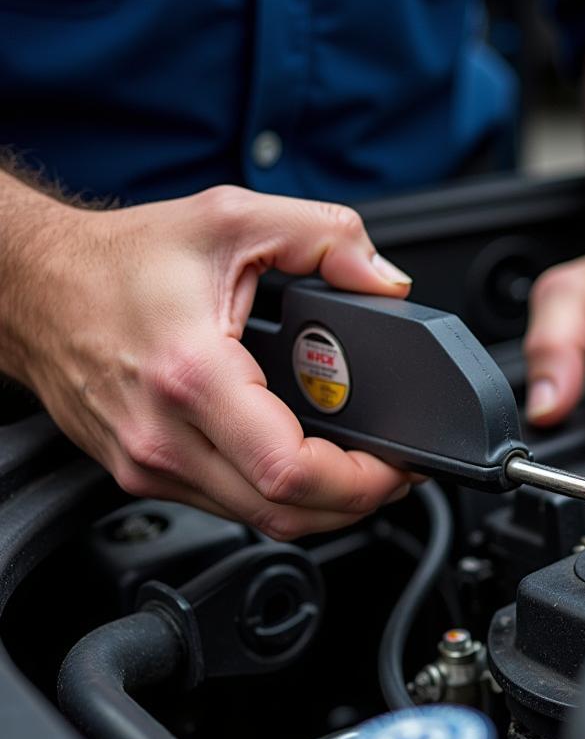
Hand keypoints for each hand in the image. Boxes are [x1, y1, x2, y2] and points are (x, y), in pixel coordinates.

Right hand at [5, 185, 416, 539]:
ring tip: (354, 468)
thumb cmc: (120, 260)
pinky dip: (274, 495)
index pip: (291, 471)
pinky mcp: (143, 472)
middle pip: (282, 514)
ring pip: (256, 519)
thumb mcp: (233, 219)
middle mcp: (164, 436)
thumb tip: (386, 282)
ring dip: (318, 506)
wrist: (34, 285)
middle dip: (353, 503)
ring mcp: (150, 464)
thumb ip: (326, 238)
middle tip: (388, 472)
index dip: (360, 483)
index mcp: (194, 375)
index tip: (395, 466)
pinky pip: (227, 505)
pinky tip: (299, 463)